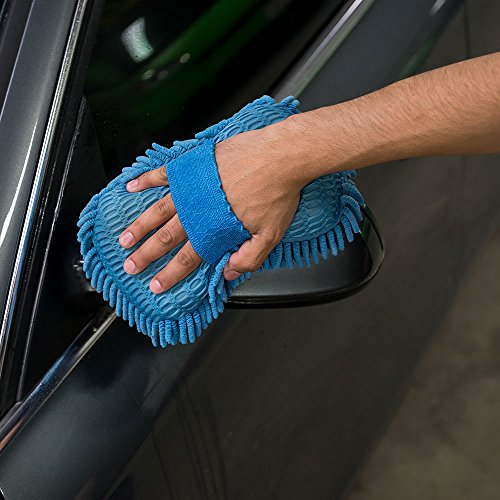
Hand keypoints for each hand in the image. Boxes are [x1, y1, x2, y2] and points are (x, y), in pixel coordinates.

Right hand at [119, 120, 304, 292]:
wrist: (281, 156)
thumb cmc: (277, 192)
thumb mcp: (270, 235)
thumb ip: (248, 258)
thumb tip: (228, 272)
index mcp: (213, 230)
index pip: (186, 259)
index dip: (169, 275)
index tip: (154, 285)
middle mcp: (197, 211)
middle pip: (165, 239)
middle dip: (145, 255)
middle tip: (130, 266)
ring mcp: (191, 188)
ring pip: (157, 211)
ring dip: (139, 227)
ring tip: (124, 239)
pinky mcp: (192, 166)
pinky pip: (162, 174)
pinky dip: (145, 181)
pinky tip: (132, 187)